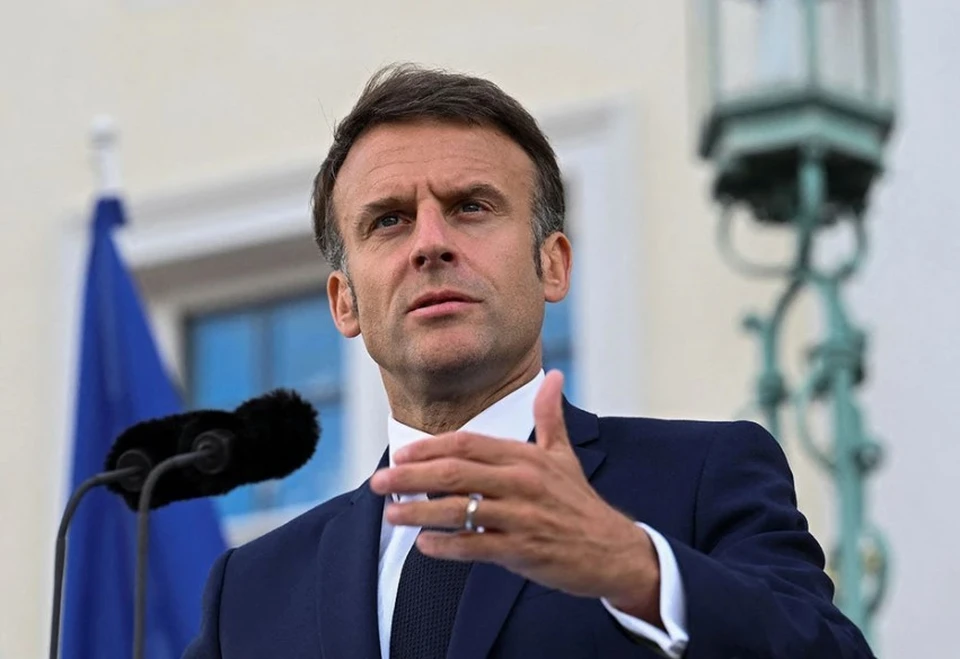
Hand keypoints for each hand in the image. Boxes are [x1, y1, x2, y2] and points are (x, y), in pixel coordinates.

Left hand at [369, 370, 662, 624]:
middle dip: (410, 476)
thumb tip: (555, 376)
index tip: (400, 452)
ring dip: (419, 513)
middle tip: (379, 481)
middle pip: (454, 473)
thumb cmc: (579, 501)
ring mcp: (522, 517)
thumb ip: (550, 416)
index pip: (467, 444)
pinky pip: (475, 547)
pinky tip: (423, 546)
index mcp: (526, 456)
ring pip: (459, 510)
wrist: (613, 550)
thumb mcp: (564, 455)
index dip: (429, 448)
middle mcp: (522, 482)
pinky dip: (446, 546)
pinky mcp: (523, 551)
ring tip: (391, 513)